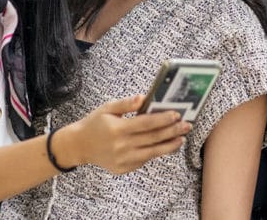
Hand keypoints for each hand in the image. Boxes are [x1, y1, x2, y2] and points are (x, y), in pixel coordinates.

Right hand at [59, 95, 189, 173]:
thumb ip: (126, 104)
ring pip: (152, 153)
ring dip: (169, 146)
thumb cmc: (95, 123)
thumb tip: (144, 98)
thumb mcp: (107, 108)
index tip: (177, 114)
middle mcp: (121, 146)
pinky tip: (166, 146)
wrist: (79, 146)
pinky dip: (156, 153)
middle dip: (172, 131)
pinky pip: (143, 160)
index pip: (146, 124)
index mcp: (117, 129)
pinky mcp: (123, 168)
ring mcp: (122, 160)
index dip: (163, 119)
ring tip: (181, 139)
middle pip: (153, 138)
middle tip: (187, 125)